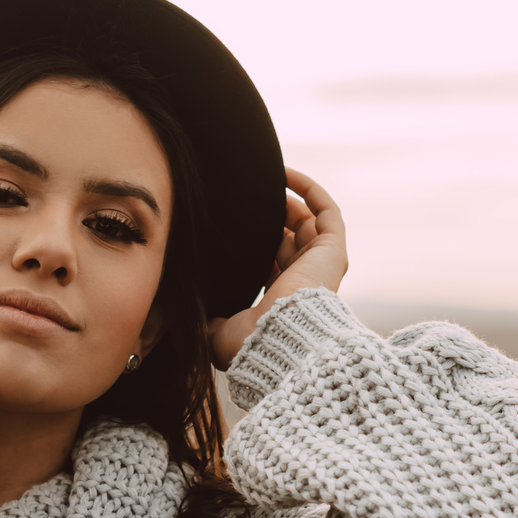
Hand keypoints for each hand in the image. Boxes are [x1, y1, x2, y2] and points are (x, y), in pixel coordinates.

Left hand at [208, 169, 347, 370]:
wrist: (277, 339)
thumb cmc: (249, 343)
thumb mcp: (217, 333)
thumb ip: (206, 318)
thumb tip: (186, 313)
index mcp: (279, 298)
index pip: (271, 263)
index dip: (254, 243)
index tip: (231, 224)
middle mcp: (303, 280)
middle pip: (289, 238)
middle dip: (270, 217)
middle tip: (245, 197)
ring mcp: (320, 263)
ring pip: (307, 221)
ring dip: (287, 199)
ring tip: (263, 178)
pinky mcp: (332, 249)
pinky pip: (325, 210)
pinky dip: (308, 190)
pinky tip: (283, 173)